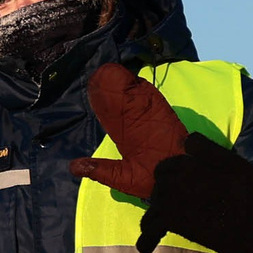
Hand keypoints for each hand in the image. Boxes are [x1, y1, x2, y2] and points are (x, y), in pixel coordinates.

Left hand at [68, 64, 188, 201]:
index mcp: (125, 137)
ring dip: (121, 82)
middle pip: (119, 101)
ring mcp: (148, 114)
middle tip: (98, 76)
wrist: (180, 177)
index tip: (92, 90)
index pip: (109, 116)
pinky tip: (126, 75)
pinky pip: (148, 94)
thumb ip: (100, 170)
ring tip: (108, 71)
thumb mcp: (122, 177)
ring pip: (132, 94)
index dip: (101, 102)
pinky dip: (138, 84)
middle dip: (108, 88)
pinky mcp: (160, 109)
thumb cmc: (152, 180)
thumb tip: (73, 167)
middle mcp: (135, 123)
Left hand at [136, 135, 252, 252]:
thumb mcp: (246, 171)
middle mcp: (193, 170)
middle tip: (176, 201)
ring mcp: (180, 193)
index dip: (187, 160)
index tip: (189, 171)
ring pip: (155, 195)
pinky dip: (147, 239)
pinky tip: (146, 248)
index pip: (189, 145)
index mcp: (214, 156)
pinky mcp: (176, 219)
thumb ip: (220, 161)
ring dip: (158, 208)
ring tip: (163, 221)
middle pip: (164, 171)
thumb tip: (197, 153)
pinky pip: (151, 225)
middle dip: (168, 183)